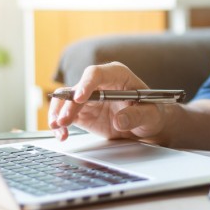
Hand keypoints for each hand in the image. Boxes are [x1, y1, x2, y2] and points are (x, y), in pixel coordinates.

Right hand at [48, 62, 168, 142]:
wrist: (147, 125)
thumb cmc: (151, 113)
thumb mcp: (151, 114)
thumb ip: (138, 116)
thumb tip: (120, 120)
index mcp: (117, 75)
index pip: (96, 74)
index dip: (86, 84)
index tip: (80, 98)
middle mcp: (99, 83)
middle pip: (77, 88)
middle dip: (68, 104)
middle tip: (65, 120)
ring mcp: (88, 98)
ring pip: (66, 100)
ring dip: (59, 113)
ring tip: (58, 128)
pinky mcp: (82, 112)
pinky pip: (66, 115)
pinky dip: (60, 125)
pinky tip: (61, 135)